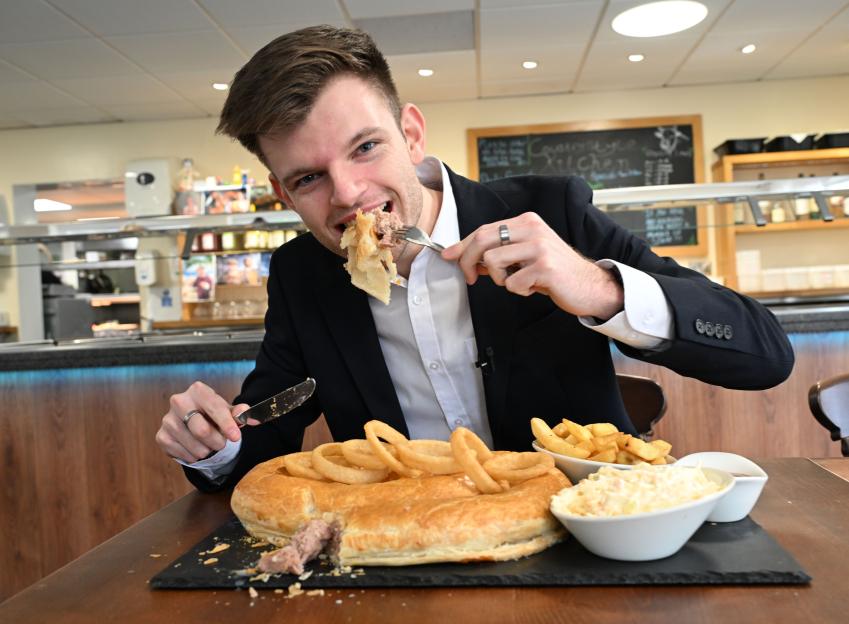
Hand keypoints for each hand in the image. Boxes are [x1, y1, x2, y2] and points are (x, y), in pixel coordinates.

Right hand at [155, 381, 250, 462]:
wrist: (194, 420)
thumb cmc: (213, 414)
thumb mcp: (228, 411)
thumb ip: (240, 413)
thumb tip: (252, 419)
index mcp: (198, 390)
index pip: (214, 408)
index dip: (226, 424)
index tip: (236, 437)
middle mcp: (179, 401)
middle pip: (202, 430)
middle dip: (217, 442)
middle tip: (222, 444)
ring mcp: (167, 419)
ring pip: (194, 445)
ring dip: (207, 450)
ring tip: (209, 445)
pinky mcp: (161, 436)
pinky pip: (182, 454)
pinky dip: (194, 456)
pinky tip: (196, 449)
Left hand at [441, 212, 623, 319]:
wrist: (589, 285)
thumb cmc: (553, 272)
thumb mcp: (524, 256)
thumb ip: (497, 253)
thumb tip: (461, 256)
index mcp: (526, 221)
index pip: (484, 229)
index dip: (462, 245)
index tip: (448, 256)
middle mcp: (532, 229)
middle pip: (482, 240)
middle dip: (467, 261)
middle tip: (471, 278)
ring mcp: (539, 247)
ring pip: (493, 261)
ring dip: (499, 279)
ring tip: (517, 281)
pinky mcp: (545, 267)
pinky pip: (512, 283)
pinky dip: (519, 290)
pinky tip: (534, 287)